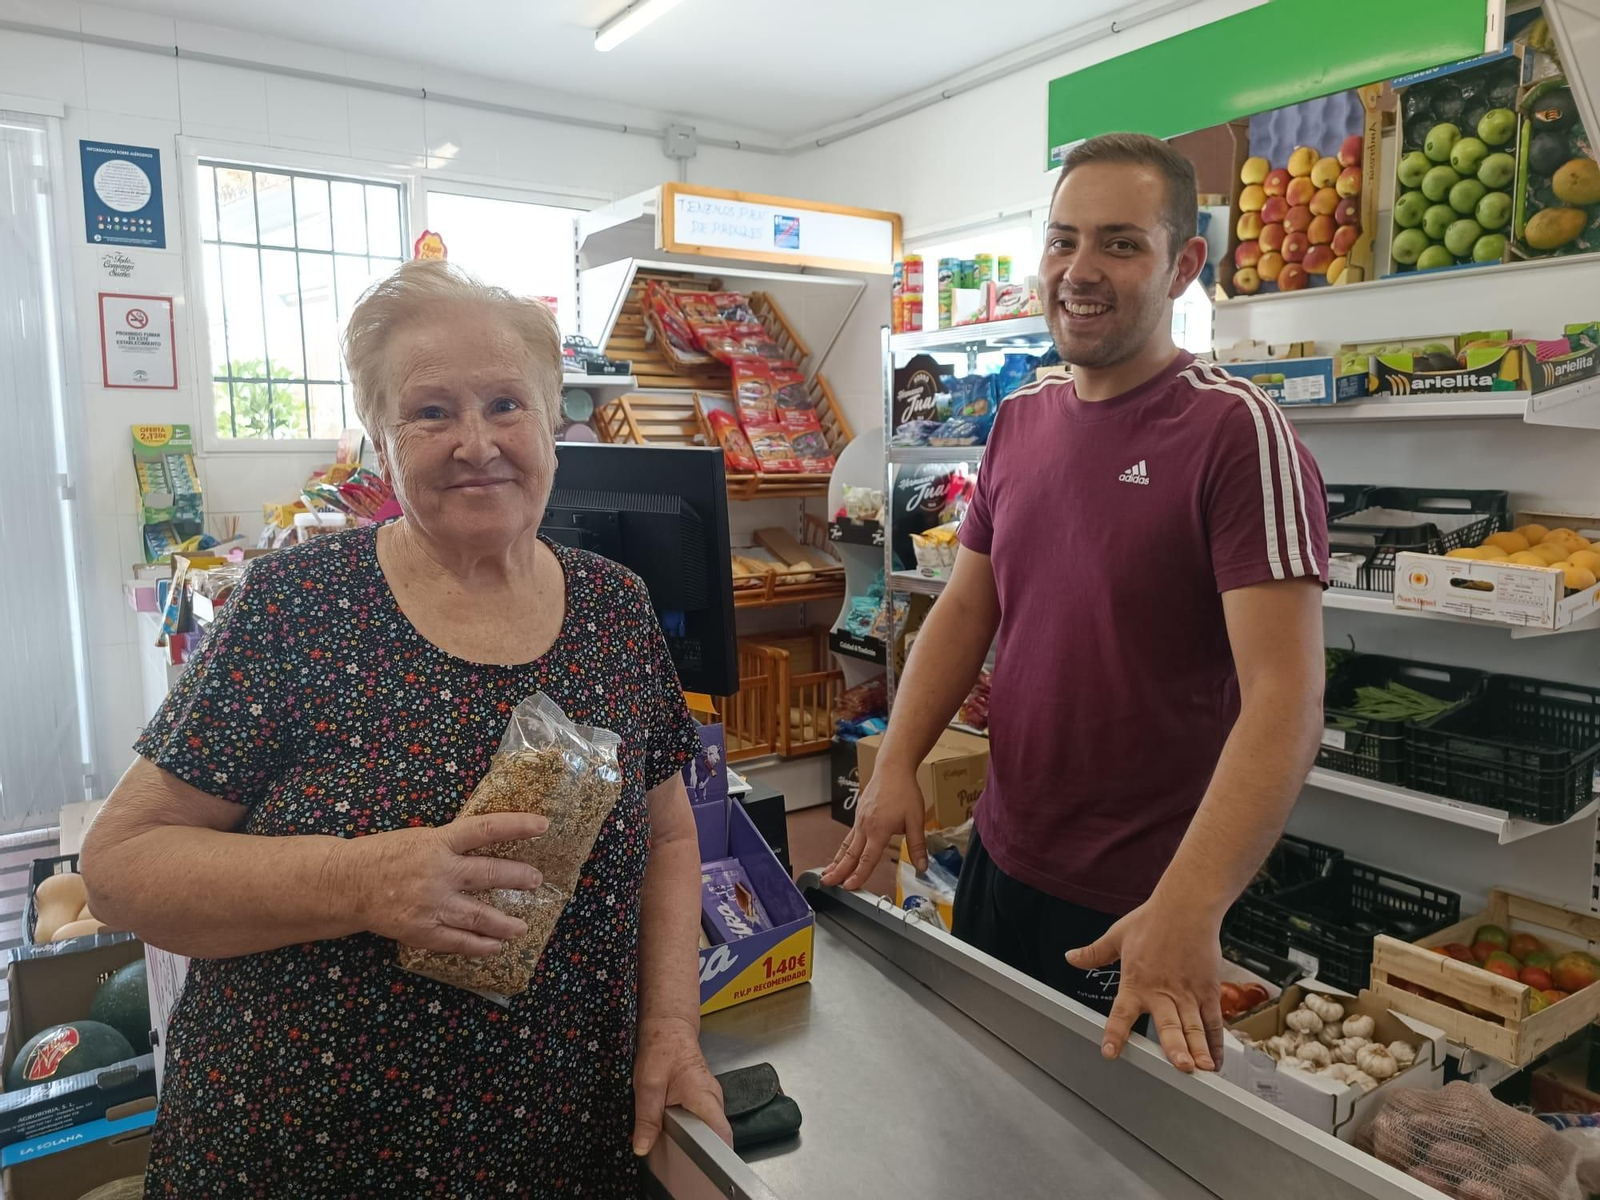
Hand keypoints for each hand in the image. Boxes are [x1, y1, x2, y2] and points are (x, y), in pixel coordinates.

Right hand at [333, 813, 548, 955]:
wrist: (344, 883)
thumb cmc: (383, 855)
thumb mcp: (420, 838)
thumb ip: (451, 845)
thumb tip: (489, 846)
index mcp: (438, 842)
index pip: (486, 829)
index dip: (518, 825)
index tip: (543, 825)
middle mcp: (438, 872)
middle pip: (490, 874)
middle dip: (519, 877)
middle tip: (537, 881)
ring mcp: (431, 903)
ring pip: (479, 915)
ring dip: (505, 922)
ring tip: (522, 926)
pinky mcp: (421, 930)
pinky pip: (458, 941)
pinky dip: (480, 946)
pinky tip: (495, 947)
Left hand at [632, 1014, 730, 1155]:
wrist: (668, 1026)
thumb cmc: (662, 1048)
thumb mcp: (648, 1084)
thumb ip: (646, 1118)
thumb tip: (642, 1147)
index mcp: (705, 1097)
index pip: (722, 1133)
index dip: (717, 1154)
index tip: (705, 1167)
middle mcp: (713, 1099)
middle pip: (715, 1135)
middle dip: (699, 1150)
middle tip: (678, 1158)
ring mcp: (710, 1099)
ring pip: (706, 1128)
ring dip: (692, 1138)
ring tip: (673, 1144)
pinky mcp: (702, 1099)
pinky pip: (700, 1120)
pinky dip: (688, 1128)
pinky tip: (672, 1130)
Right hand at [820, 764, 925, 889]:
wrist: (892, 768)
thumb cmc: (904, 791)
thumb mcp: (916, 819)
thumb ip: (917, 846)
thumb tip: (923, 867)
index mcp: (878, 830)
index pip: (867, 859)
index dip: (858, 875)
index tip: (849, 887)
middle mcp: (865, 827)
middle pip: (850, 854)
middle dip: (838, 871)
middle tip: (826, 883)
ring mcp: (859, 820)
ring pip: (846, 845)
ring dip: (836, 861)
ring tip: (827, 873)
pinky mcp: (859, 814)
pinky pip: (849, 836)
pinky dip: (843, 848)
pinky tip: (841, 854)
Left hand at [1066, 899, 1223, 1073]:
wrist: (1187, 906)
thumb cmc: (1152, 920)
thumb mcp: (1116, 936)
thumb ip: (1094, 953)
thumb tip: (1071, 957)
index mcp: (1136, 983)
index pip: (1121, 1014)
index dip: (1115, 1034)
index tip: (1110, 1053)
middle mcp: (1162, 992)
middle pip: (1169, 1025)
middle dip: (1175, 1048)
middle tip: (1180, 1066)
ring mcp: (1188, 993)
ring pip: (1193, 1027)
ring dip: (1198, 1048)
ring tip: (1202, 1069)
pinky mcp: (1208, 991)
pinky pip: (1213, 1021)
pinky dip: (1215, 1042)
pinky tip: (1215, 1061)